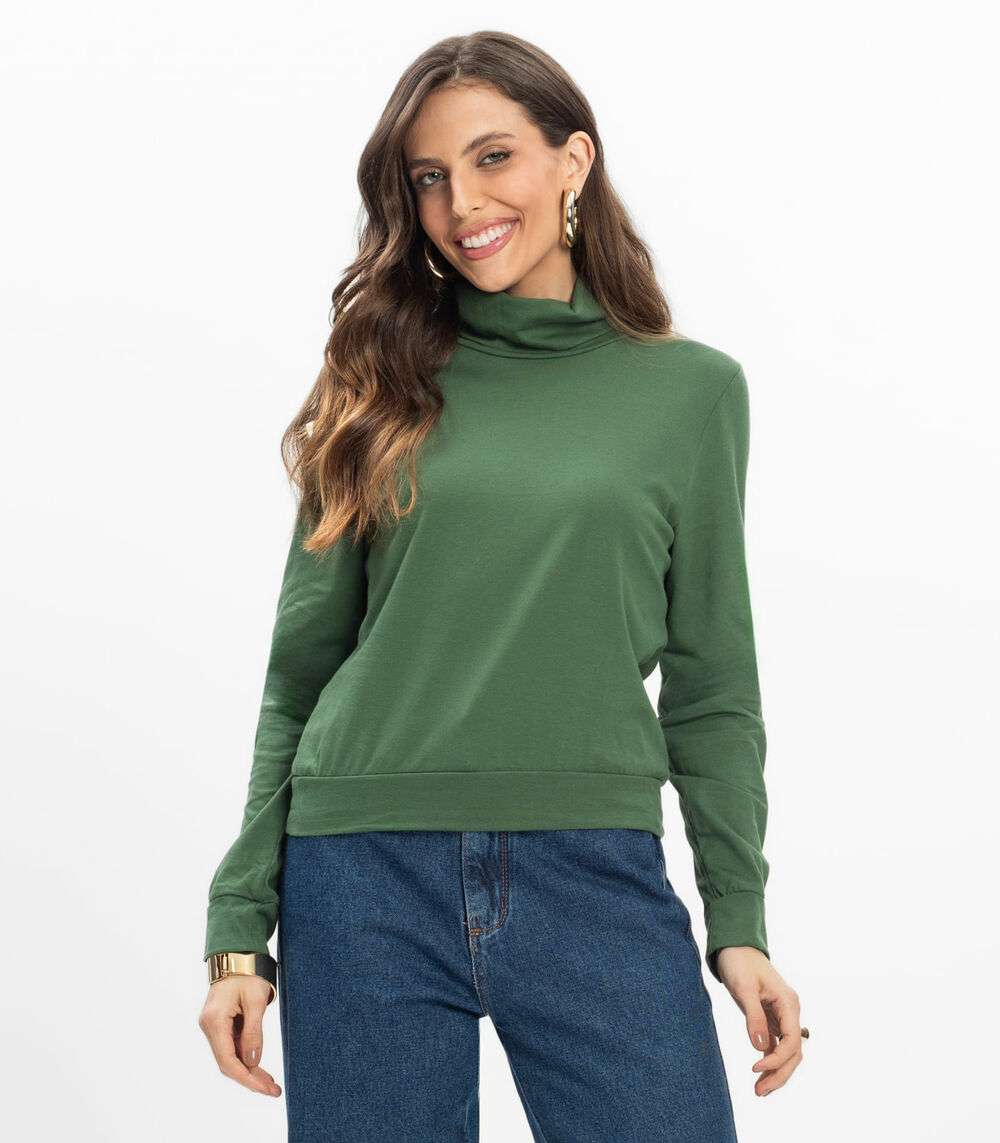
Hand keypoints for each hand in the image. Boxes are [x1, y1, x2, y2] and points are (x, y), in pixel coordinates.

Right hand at [198, 976, 281, 1096]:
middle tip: (273, 1090)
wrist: (238, 954)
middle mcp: (209, 1026)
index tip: (265, 1089)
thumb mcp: (256, 1001)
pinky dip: (245, 1057)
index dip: (247, 1078)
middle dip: (250, 1078)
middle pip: (228, 1062)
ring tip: (270, 1082)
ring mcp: (213, 1026)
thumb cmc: (248, 973)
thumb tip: (252, 1063)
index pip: (228, 1060)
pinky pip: (231, 1046)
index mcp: (215, 1021)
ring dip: (249, 1070)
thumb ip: (253, 1033)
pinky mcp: (219, 1024)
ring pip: (229, 1056)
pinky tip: (258, 1065)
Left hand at [715, 946, 803, 1097]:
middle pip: (793, 1052)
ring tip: (759, 1090)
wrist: (735, 947)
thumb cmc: (739, 962)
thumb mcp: (744, 988)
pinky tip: (760, 1077)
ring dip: (776, 1072)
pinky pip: (776, 1046)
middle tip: (759, 1091)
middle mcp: (789, 1012)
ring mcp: (781, 1017)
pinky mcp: (770, 1020)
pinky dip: (770, 1061)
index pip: (792, 1041)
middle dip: (779, 1073)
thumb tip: (760, 1047)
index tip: (755, 1068)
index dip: (777, 1059)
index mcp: (789, 1003)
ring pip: (787, 1052)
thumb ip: (753, 1017)